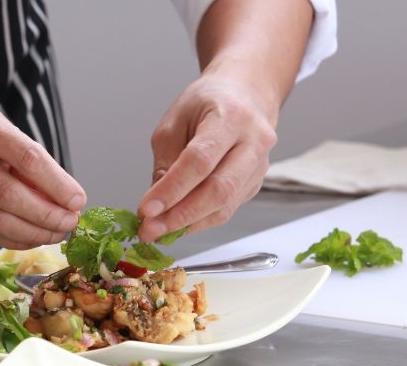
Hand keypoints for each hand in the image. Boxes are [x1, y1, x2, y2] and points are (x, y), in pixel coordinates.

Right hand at [0, 99, 86, 249]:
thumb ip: (25, 155)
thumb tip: (63, 196)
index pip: (26, 158)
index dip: (56, 184)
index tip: (78, 201)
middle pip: (9, 195)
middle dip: (47, 215)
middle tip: (71, 223)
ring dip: (33, 233)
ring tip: (57, 233)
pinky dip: (12, 238)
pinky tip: (32, 238)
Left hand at [136, 74, 278, 241]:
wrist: (246, 94)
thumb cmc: (208, 102)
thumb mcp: (175, 120)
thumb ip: (166, 160)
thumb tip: (157, 202)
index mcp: (231, 117)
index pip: (200, 161)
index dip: (172, 189)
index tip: (146, 210)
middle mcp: (254, 142)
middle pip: (219, 189)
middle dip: (180, 215)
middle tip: (150, 230)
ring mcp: (260, 165)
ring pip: (225, 205)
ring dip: (188, 224)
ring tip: (157, 230)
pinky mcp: (256, 183)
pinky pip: (227, 208)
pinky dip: (200, 220)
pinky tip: (177, 223)